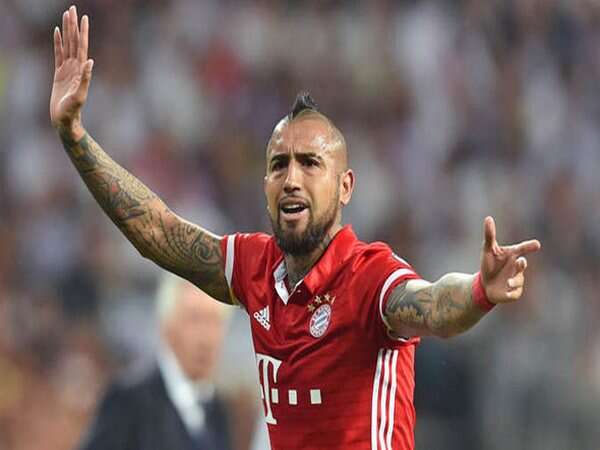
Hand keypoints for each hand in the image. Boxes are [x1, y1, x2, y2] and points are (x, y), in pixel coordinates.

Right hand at [50, 5, 92, 137]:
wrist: (65, 120)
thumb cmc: (73, 111)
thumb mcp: (80, 95)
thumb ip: (86, 79)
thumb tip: (91, 61)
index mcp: (81, 70)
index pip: (82, 46)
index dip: (82, 32)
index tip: (83, 17)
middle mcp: (76, 67)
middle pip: (74, 41)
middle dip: (74, 25)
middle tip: (73, 8)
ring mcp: (68, 69)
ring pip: (67, 45)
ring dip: (66, 30)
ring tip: (66, 15)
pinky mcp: (59, 73)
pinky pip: (58, 54)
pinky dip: (58, 42)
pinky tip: (58, 32)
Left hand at [480, 216, 540, 303]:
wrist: (485, 285)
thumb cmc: (489, 265)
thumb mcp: (487, 250)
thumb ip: (489, 235)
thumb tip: (488, 218)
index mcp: (513, 255)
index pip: (522, 249)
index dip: (529, 246)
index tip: (537, 244)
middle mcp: (517, 267)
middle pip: (522, 265)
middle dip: (522, 264)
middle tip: (521, 261)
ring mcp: (518, 280)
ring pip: (518, 280)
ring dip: (514, 280)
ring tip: (507, 281)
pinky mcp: (515, 293)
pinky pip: (514, 293)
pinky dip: (510, 292)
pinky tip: (505, 291)